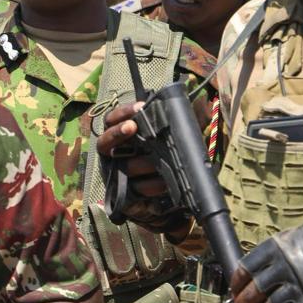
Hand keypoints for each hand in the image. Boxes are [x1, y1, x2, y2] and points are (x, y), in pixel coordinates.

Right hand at [97, 102, 191, 233]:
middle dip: (119, 134)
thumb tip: (196, 107)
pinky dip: (152, 185)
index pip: (112, 120)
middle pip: (105, 143)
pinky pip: (136, 189)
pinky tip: (165, 182)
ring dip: (142, 162)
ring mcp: (116, 175)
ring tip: (157, 159)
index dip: (123, 113)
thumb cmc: (164, 154)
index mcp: (118, 135)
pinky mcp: (125, 195)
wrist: (165, 189)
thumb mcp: (170, 137)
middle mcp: (111, 154)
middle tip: (133, 127)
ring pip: (124, 167)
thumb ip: (176, 123)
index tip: (140, 107)